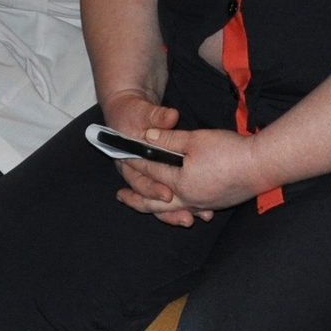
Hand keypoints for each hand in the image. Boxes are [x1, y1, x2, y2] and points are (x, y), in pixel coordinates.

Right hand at [99, 92, 193, 225]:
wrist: (126, 112)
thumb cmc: (131, 112)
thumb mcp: (142, 112)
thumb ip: (157, 116)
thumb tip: (171, 118)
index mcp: (127, 162)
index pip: (140, 180)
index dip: (153, 189)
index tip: (168, 194)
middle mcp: (137, 174)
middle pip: (152, 199)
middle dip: (170, 211)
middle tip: (187, 218)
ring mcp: (150, 176)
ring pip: (163, 201)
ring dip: (180, 211)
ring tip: (199, 218)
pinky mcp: (163, 176)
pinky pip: (173, 193)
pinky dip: (186, 203)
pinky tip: (204, 211)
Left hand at [112, 126, 266, 226]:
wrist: (262, 166)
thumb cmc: (229, 151)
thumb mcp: (197, 139)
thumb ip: (170, 139)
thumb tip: (148, 137)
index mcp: (179, 182)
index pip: (151, 170)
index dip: (136, 161)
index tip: (123, 157)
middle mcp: (188, 198)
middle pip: (154, 202)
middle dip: (136, 198)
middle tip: (121, 197)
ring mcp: (202, 203)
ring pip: (172, 210)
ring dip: (156, 208)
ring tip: (147, 205)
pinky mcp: (215, 203)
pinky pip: (190, 210)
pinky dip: (179, 211)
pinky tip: (181, 209)